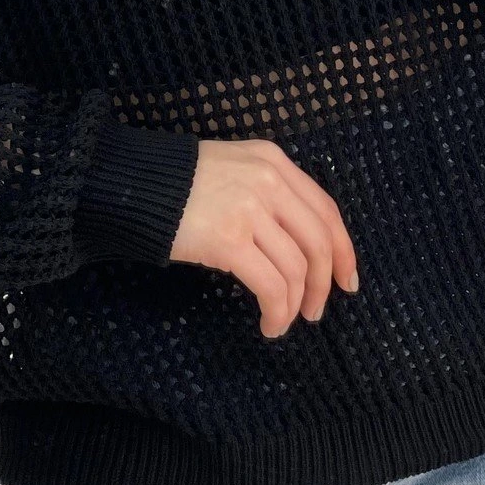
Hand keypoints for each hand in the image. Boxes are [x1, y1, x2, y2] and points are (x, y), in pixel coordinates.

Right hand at [169, 138, 359, 336]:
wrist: (137, 183)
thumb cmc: (182, 181)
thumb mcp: (236, 168)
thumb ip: (270, 191)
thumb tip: (301, 244)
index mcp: (274, 161)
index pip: (325, 210)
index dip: (343, 250)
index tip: (346, 281)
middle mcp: (268, 181)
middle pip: (318, 242)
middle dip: (323, 284)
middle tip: (315, 311)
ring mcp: (250, 209)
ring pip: (296, 269)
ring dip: (295, 304)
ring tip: (284, 321)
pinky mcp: (229, 239)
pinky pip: (270, 286)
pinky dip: (277, 312)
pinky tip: (269, 323)